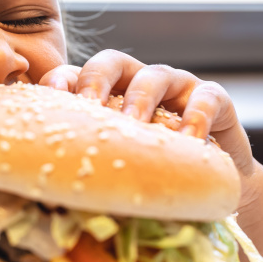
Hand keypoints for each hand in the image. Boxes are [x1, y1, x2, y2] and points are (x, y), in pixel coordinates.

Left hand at [39, 50, 257, 211]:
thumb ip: (91, 168)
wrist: (211, 187)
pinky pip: (207, 97)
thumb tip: (48, 198)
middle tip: (90, 106)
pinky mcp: (214, 99)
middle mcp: (136, 83)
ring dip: (142, 98)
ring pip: (155, 75)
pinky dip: (197, 115)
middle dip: (96, 80)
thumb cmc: (154, 177)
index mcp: (106, 96)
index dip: (60, 80)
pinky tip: (190, 140)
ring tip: (135, 125)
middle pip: (111, 62)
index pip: (75, 75)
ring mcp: (176, 87)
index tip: (50, 96)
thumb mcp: (118, 170)